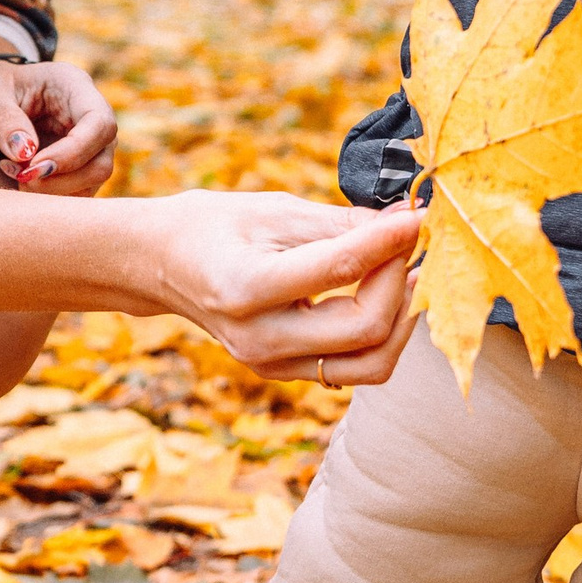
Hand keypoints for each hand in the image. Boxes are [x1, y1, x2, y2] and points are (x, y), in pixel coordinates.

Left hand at [0, 56, 116, 193]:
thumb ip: (5, 119)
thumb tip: (24, 154)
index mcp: (76, 86)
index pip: (99, 124)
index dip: (72, 153)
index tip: (33, 165)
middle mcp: (94, 115)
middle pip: (102, 161)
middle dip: (61, 180)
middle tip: (21, 177)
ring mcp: (93, 142)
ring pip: (93, 181)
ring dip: (53, 190)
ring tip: (15, 174)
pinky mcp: (83, 164)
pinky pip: (79, 190)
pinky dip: (51, 194)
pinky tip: (22, 179)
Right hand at [152, 191, 423, 383]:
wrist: (162, 265)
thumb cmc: (215, 226)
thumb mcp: (272, 209)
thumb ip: (341, 222)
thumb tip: (406, 220)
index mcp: (246, 287)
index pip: (340, 269)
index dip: (390, 240)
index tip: (420, 215)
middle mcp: (260, 338)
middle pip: (364, 329)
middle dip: (402, 282)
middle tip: (412, 242)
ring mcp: (272, 365)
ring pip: (369, 364)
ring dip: (402, 319)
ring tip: (408, 271)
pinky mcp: (284, 373)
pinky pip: (353, 366)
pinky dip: (381, 333)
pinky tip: (385, 293)